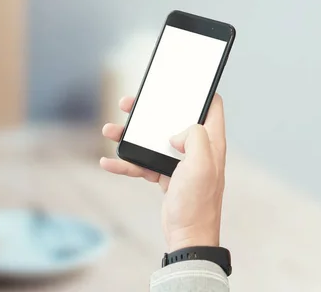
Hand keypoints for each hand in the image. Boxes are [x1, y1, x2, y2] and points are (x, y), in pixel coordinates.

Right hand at [101, 94, 226, 251]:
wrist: (188, 237)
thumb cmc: (199, 203)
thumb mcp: (201, 164)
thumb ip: (195, 137)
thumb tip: (177, 132)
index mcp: (211, 142)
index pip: (212, 107)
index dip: (199, 92)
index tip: (181, 82)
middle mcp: (196, 149)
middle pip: (172, 120)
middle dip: (150, 111)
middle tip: (130, 103)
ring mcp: (180, 163)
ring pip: (152, 140)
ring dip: (130, 136)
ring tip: (109, 131)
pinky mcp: (166, 176)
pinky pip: (143, 164)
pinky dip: (126, 163)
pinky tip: (108, 162)